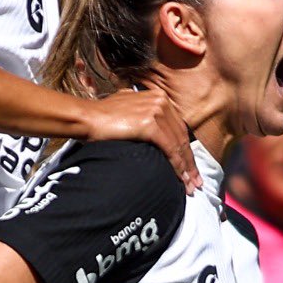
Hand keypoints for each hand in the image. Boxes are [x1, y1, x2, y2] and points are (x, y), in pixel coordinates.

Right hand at [84, 89, 199, 192]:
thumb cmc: (102, 117)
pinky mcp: (150, 124)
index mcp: (158, 97)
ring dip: (186, 168)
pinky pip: (169, 148)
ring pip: (178, 144)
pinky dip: (176, 165)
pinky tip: (180, 178)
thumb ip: (143, 112)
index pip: (178, 128)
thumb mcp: (128, 108)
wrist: (87, 117)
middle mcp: (161, 101)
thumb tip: (149, 125)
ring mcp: (156, 111)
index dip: (185, 149)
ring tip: (189, 186)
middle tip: (195, 182)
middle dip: (189, 162)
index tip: (190, 168)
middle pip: (181, 137)